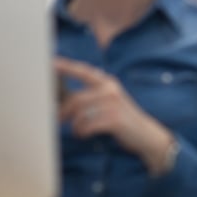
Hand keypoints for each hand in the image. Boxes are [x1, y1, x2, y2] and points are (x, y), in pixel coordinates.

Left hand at [55, 56, 174, 173]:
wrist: (145, 134)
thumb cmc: (121, 119)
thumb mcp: (109, 101)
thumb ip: (90, 96)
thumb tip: (61, 101)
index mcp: (108, 83)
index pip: (83, 71)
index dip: (66, 67)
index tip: (51, 62)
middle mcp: (110, 90)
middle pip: (76, 99)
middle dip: (63, 112)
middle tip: (58, 120)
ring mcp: (113, 104)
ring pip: (80, 114)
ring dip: (75, 125)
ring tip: (78, 130)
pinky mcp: (114, 119)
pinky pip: (87, 125)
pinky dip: (82, 132)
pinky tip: (85, 134)